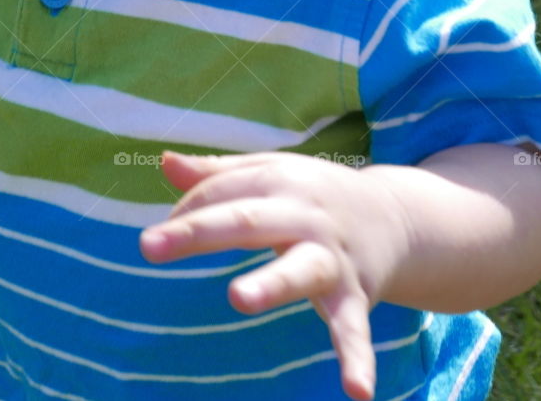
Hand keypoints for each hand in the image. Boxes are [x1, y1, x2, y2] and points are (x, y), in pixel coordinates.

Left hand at [139, 150, 409, 400]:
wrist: (393, 214)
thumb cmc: (312, 194)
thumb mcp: (268, 173)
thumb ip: (217, 172)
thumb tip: (164, 162)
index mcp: (276, 181)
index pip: (220, 194)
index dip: (185, 213)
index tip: (157, 239)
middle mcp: (303, 214)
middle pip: (246, 220)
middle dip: (198, 232)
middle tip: (148, 246)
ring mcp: (330, 256)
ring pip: (299, 269)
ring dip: (271, 284)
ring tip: (238, 298)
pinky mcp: (354, 295)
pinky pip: (353, 329)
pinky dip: (357, 360)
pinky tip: (355, 392)